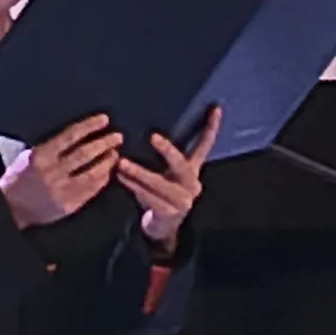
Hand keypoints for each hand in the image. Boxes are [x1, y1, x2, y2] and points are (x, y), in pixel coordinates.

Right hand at [2, 112, 122, 230]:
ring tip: (115, 154)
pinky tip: (107, 173)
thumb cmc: (18, 178)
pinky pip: (90, 190)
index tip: (104, 120)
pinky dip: (101, 180)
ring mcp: (61, 190)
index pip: (71, 136)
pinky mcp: (68, 205)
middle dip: (104, 143)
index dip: (90, 126)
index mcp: (41, 155)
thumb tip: (79, 134)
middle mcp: (52, 172)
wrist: (10, 208)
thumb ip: (52, 146)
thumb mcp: (29, 155)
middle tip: (117, 136)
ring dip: (106, 162)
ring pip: (91, 173)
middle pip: (85, 153)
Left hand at [120, 109, 219, 259]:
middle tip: (153, 137)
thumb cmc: (161, 193)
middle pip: (181, 164)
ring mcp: (182, 200)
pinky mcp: (169, 213)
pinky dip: (133, 186)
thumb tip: (146, 121)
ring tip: (121, 162)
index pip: (204, 145)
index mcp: (192, 170)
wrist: (164, 227)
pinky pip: (149, 198)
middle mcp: (192, 184)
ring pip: (160, 184)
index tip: (215, 107)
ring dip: (139, 173)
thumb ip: (166, 155)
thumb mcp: (168, 173)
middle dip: (167, 150)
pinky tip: (120, 178)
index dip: (211, 127)